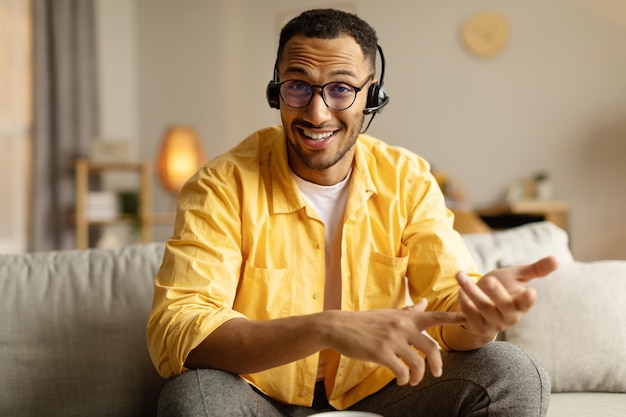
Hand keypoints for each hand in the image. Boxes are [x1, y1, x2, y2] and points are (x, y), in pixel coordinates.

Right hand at [327, 299, 465, 385]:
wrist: (339, 327)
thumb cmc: (365, 321)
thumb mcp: (388, 314)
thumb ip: (409, 311)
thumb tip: (425, 303)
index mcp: (406, 317)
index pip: (434, 316)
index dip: (453, 318)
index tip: (468, 319)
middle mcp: (402, 326)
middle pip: (432, 348)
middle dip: (437, 364)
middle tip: (436, 373)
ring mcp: (392, 339)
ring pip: (417, 363)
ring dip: (418, 376)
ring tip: (411, 380)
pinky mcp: (381, 352)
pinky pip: (401, 371)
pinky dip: (403, 379)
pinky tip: (399, 380)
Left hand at [456, 256, 557, 336]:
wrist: (481, 304)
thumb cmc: (502, 287)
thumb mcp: (516, 277)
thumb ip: (534, 269)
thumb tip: (557, 259)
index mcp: (520, 305)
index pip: (526, 304)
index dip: (528, 300)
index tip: (532, 292)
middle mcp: (508, 317)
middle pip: (503, 305)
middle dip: (496, 292)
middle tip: (489, 279)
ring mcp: (492, 323)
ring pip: (481, 307)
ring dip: (470, 290)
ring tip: (460, 275)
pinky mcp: (476, 326)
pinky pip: (468, 316)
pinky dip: (463, 303)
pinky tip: (459, 291)